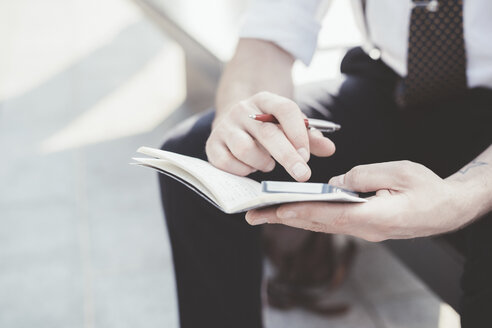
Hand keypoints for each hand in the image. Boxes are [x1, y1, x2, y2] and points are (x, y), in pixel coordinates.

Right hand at [206, 91, 334, 180]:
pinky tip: (249, 168)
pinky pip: (227, 163)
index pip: (284, 109)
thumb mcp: (288, 126)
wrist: (233, 123)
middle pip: (267, 133)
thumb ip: (310, 138)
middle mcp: (242, 110)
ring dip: (262, 163)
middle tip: (303, 175)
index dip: (298, 132)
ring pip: (245, 149)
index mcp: (265, 99)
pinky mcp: (212, 145)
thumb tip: (330, 149)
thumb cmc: (267, 127)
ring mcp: (225, 127)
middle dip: (287, 156)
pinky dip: (243, 170)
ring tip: (267, 164)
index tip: (307, 155)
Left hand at [246, 161, 471, 241]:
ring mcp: (363, 231)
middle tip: (252, 216)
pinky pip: (330, 223)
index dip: (301, 211)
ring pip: (320, 225)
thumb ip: (363, 175)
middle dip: (283, 219)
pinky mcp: (364, 227)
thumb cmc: (428, 189)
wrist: (448, 209)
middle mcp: (364, 229)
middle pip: (316, 224)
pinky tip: (294, 213)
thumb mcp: (399, 172)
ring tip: (264, 214)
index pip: (329, 215)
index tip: (275, 209)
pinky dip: (309, 218)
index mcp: (374, 217)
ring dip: (291, 219)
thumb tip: (336, 182)